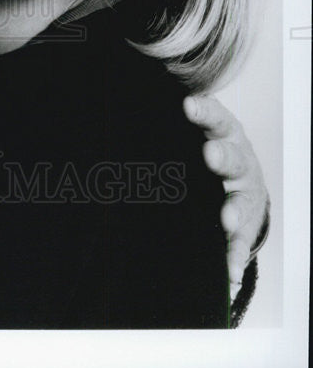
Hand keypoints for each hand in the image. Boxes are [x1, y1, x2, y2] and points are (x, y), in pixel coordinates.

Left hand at [183, 94, 269, 295]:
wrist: (243, 183)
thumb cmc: (205, 147)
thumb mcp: (194, 127)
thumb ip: (168, 115)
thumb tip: (121, 95)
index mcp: (222, 132)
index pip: (214, 116)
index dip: (203, 110)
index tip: (188, 105)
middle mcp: (237, 160)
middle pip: (231, 156)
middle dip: (220, 155)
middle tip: (209, 154)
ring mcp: (243, 194)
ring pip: (240, 200)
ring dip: (233, 210)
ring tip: (226, 219)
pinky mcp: (246, 227)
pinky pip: (239, 243)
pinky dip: (234, 256)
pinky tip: (229, 271)